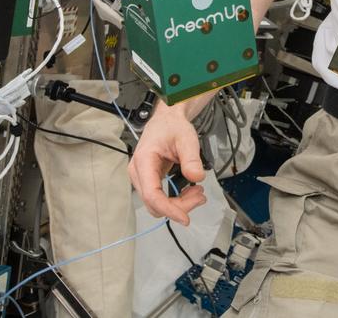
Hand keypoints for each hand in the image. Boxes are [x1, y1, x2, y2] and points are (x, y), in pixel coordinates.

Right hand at [127, 100, 207, 224]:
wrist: (166, 120)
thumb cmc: (172, 126)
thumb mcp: (186, 139)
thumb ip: (191, 159)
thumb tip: (196, 177)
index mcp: (144, 160)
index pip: (152, 194)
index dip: (169, 209)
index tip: (185, 218)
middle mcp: (138, 172)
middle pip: (154, 203)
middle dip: (179, 206)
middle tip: (200, 196)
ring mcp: (141, 178)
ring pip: (157, 204)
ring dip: (178, 204)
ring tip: (197, 193)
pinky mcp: (148, 180)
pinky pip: (159, 198)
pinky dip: (175, 200)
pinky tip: (189, 193)